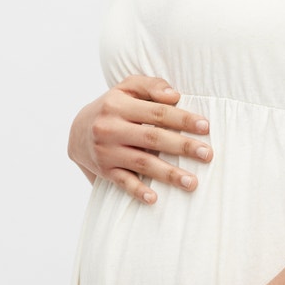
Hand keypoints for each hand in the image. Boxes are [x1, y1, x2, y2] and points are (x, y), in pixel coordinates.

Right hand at [68, 74, 212, 203]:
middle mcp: (110, 128)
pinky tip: (154, 198)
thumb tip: (175, 96)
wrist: (77, 131)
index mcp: (118, 105)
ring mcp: (106, 151)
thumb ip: (151, 86)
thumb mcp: (127, 87)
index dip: (182, 119)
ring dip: (168, 174)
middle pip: (152, 138)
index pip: (156, 112)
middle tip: (207, 154)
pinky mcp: (104, 171)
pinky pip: (123, 183)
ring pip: (142, 163)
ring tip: (192, 182)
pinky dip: (137, 191)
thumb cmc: (113, 105)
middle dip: (182, 146)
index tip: (205, 126)